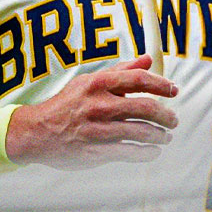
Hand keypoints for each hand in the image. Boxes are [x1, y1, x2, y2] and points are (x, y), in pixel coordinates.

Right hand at [5, 54, 178, 168]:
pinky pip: (129, 152)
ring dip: (159, 135)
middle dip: (166, 115)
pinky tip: (152, 151)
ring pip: (141, 132)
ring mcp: (97, 129)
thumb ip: (121, 71)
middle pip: (145, 107)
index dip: (161, 84)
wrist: (37, 132)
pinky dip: (146, 153)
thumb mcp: (90, 82)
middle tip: (173, 120)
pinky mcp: (95, 151)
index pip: (138, 79)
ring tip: (165, 136)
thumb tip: (148, 59)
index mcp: (98, 84)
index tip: (174, 90)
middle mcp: (99, 105)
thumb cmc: (67, 105)